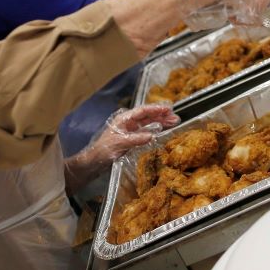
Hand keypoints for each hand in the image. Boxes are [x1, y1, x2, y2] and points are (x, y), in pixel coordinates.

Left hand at [63, 104, 179, 190]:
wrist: (94, 161)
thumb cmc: (103, 150)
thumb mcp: (120, 144)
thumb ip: (135, 139)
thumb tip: (151, 136)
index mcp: (124, 119)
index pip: (143, 111)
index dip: (156, 109)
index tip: (168, 109)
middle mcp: (127, 122)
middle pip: (147, 116)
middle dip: (161, 115)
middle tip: (176, 117)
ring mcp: (129, 130)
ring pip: (148, 123)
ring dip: (160, 122)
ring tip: (173, 122)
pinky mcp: (130, 138)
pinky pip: (145, 131)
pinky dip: (154, 130)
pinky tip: (162, 130)